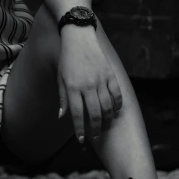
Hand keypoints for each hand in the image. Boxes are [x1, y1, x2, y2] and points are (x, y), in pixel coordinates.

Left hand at [57, 28, 122, 143]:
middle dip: (95, 128)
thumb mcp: (60, 78)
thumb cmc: (67, 60)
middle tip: (95, 135)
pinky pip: (117, 95)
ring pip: (108, 107)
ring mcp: (101, 80)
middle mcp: (88, 85)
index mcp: (73, 87)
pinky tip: (115, 112)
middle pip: (94, 113)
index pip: (77, 114)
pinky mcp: (111, 75)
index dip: (80, 129)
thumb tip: (62, 116)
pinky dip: (117, 106)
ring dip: (107, 120)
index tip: (81, 140)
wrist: (79, 38)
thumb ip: (63, 98)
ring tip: (104, 126)